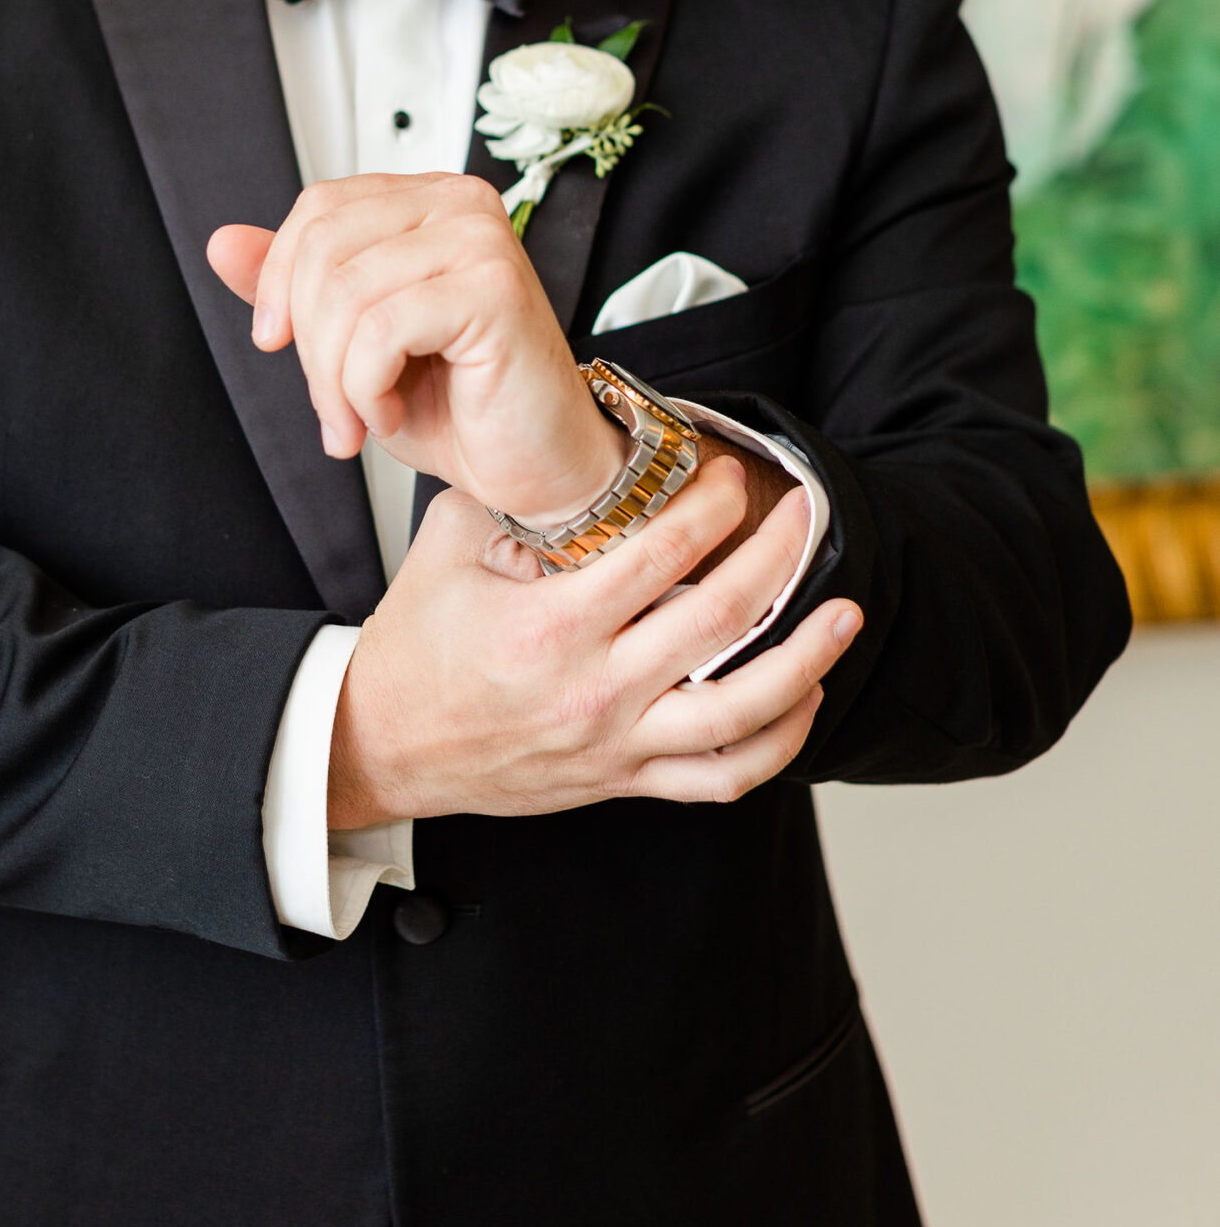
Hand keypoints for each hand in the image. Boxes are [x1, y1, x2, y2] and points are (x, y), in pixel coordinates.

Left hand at [207, 175, 623, 522]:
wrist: (536, 467)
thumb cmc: (460, 405)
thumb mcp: (351, 341)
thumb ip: (293, 287)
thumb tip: (223, 243)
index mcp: (425, 203)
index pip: (318, 207)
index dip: (278, 279)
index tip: (275, 341)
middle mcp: (458, 204)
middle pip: (322, 247)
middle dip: (308, 345)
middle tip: (331, 409)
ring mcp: (480, 239)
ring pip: (345, 292)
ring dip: (336, 379)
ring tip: (364, 416)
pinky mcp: (494, 287)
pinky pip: (381, 329)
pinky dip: (368, 388)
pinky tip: (394, 411)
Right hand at [326, 459, 861, 827]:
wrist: (382, 742)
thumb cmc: (417, 643)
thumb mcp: (449, 544)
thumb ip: (518, 499)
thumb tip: (580, 447)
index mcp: (550, 627)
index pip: (660, 554)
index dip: (710, 505)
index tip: (730, 474)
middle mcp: (593, 690)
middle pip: (718, 621)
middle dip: (777, 557)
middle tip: (805, 513)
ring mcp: (616, 744)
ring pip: (741, 713)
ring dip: (805, 658)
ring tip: (843, 614)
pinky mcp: (625, 780)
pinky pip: (723, 777)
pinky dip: (777, 741)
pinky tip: (801, 696)